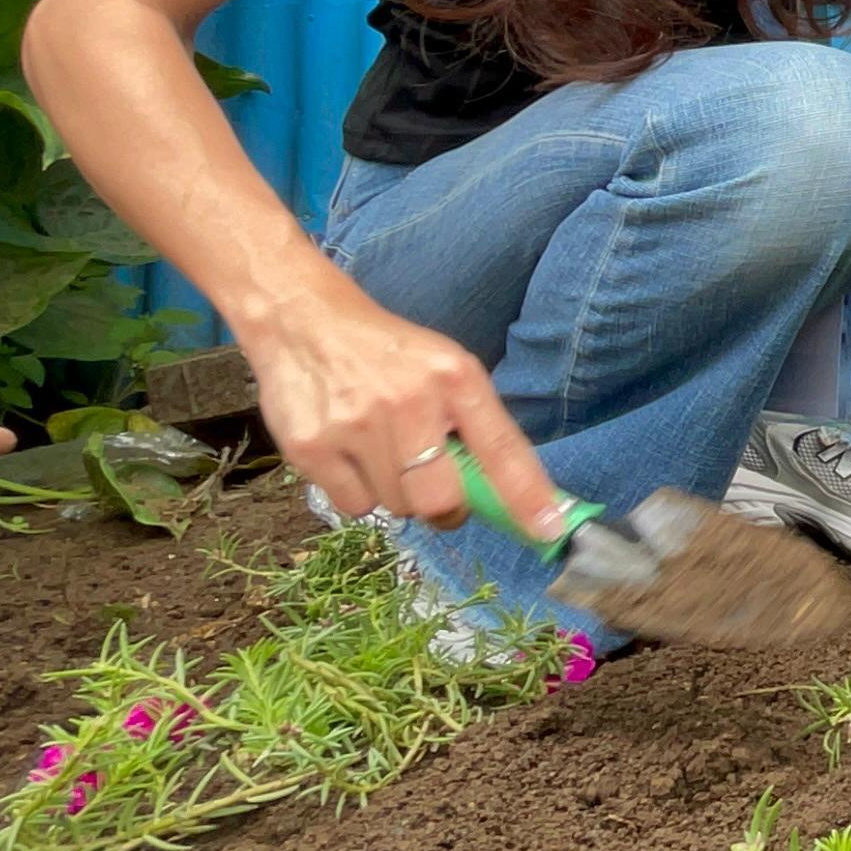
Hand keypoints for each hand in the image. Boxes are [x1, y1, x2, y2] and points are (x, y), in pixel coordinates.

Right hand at [240, 282, 563, 536]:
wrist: (301, 321)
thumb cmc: (389, 353)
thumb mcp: (445, 368)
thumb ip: (474, 424)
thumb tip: (508, 497)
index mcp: (454, 378)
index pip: (501, 449)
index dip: (527, 496)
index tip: (549, 530)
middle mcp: (408, 401)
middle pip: (442, 500)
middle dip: (446, 507)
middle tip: (437, 489)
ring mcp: (356, 425)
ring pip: (397, 507)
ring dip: (398, 494)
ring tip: (381, 450)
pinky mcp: (310, 447)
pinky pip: (353, 506)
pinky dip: (358, 492)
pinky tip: (350, 453)